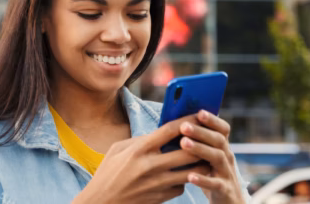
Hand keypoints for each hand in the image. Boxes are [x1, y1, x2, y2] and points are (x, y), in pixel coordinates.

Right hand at [72, 115, 210, 203]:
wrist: (102, 203)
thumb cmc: (108, 173)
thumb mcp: (117, 150)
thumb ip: (140, 140)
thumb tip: (161, 133)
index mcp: (138, 150)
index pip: (169, 131)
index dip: (187, 121)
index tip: (197, 115)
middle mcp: (150, 166)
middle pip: (188, 152)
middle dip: (200, 143)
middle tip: (207, 138)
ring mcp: (157, 184)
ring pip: (191, 172)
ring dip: (200, 163)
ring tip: (204, 155)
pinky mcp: (161, 198)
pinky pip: (182, 186)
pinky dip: (184, 180)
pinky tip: (183, 175)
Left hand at [180, 110, 244, 203]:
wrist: (228, 202)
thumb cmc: (210, 175)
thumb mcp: (205, 158)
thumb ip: (195, 143)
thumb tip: (171, 125)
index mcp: (222, 147)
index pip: (223, 129)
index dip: (213, 120)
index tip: (199, 111)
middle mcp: (227, 157)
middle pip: (218, 140)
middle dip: (201, 131)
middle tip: (184, 126)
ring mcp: (227, 173)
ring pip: (218, 158)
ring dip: (201, 149)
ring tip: (184, 144)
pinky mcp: (225, 190)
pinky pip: (215, 184)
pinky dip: (203, 180)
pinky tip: (190, 176)